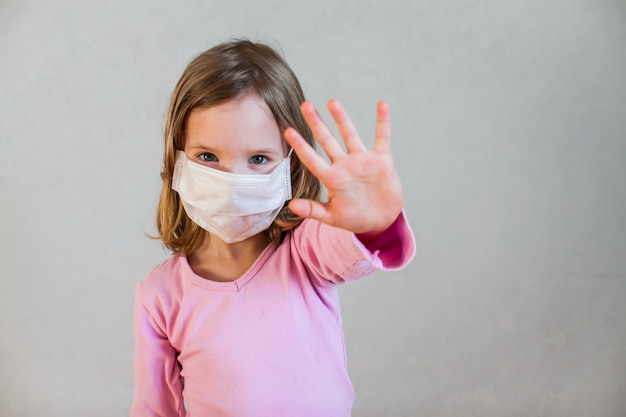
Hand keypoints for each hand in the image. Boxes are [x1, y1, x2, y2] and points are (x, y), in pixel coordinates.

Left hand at [284, 99, 403, 233]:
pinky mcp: (381, 161)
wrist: (381, 220)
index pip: (312, 159)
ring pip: (350, 135)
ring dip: (342, 119)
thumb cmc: (355, 219)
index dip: (301, 146)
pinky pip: (383, 138)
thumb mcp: (333, 217)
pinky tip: (382, 105)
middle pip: (328, 140)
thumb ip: (314, 210)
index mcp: (332, 179)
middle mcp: (345, 166)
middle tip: (305, 105)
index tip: (288, 131)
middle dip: (317, 123)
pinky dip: (383, 122)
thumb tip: (291, 205)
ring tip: (332, 102)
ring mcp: (362, 161)